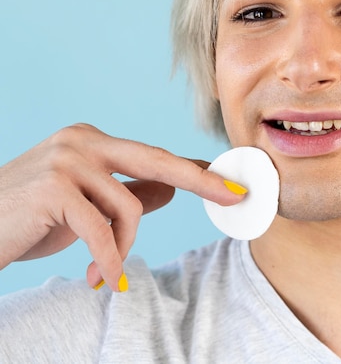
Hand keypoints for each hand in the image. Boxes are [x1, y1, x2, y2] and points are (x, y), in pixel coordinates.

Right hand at [0, 124, 245, 289]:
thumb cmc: (29, 219)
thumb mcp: (86, 206)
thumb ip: (128, 192)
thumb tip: (175, 186)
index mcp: (92, 140)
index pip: (152, 155)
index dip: (193, 169)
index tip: (227, 180)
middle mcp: (83, 141)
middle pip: (156, 160)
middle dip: (201, 180)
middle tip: (233, 196)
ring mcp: (67, 160)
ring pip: (129, 207)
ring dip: (123, 248)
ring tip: (106, 271)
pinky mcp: (54, 188)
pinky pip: (101, 230)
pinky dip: (108, 259)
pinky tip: (102, 279)